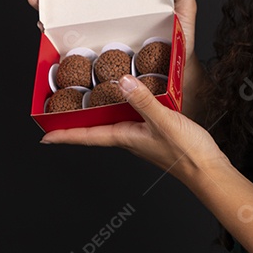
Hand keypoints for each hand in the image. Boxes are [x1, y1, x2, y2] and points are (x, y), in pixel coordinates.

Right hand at [25, 0, 201, 81]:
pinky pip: (66, 45)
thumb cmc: (180, 44)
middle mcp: (107, 17)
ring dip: (45, 6)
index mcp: (126, 2)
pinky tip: (44, 26)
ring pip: (65, 18)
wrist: (174, 80)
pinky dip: (52, 35)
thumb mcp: (185, 12)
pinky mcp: (92, 57)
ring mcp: (97, 36)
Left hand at [40, 74, 228, 178]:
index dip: (64, 135)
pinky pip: (132, 119)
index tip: (44, 135)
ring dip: (100, 114)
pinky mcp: (156, 134)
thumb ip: (144, 100)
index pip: (87, 136)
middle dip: (77, 122)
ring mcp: (143, 137)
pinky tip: (132, 98)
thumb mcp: (164, 121)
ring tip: (88, 101)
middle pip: (96, 129)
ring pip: (113, 123)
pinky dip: (124, 108)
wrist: (209, 171)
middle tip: (59, 112)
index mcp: (126, 137)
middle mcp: (130, 138)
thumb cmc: (187, 153)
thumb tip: (122, 81)